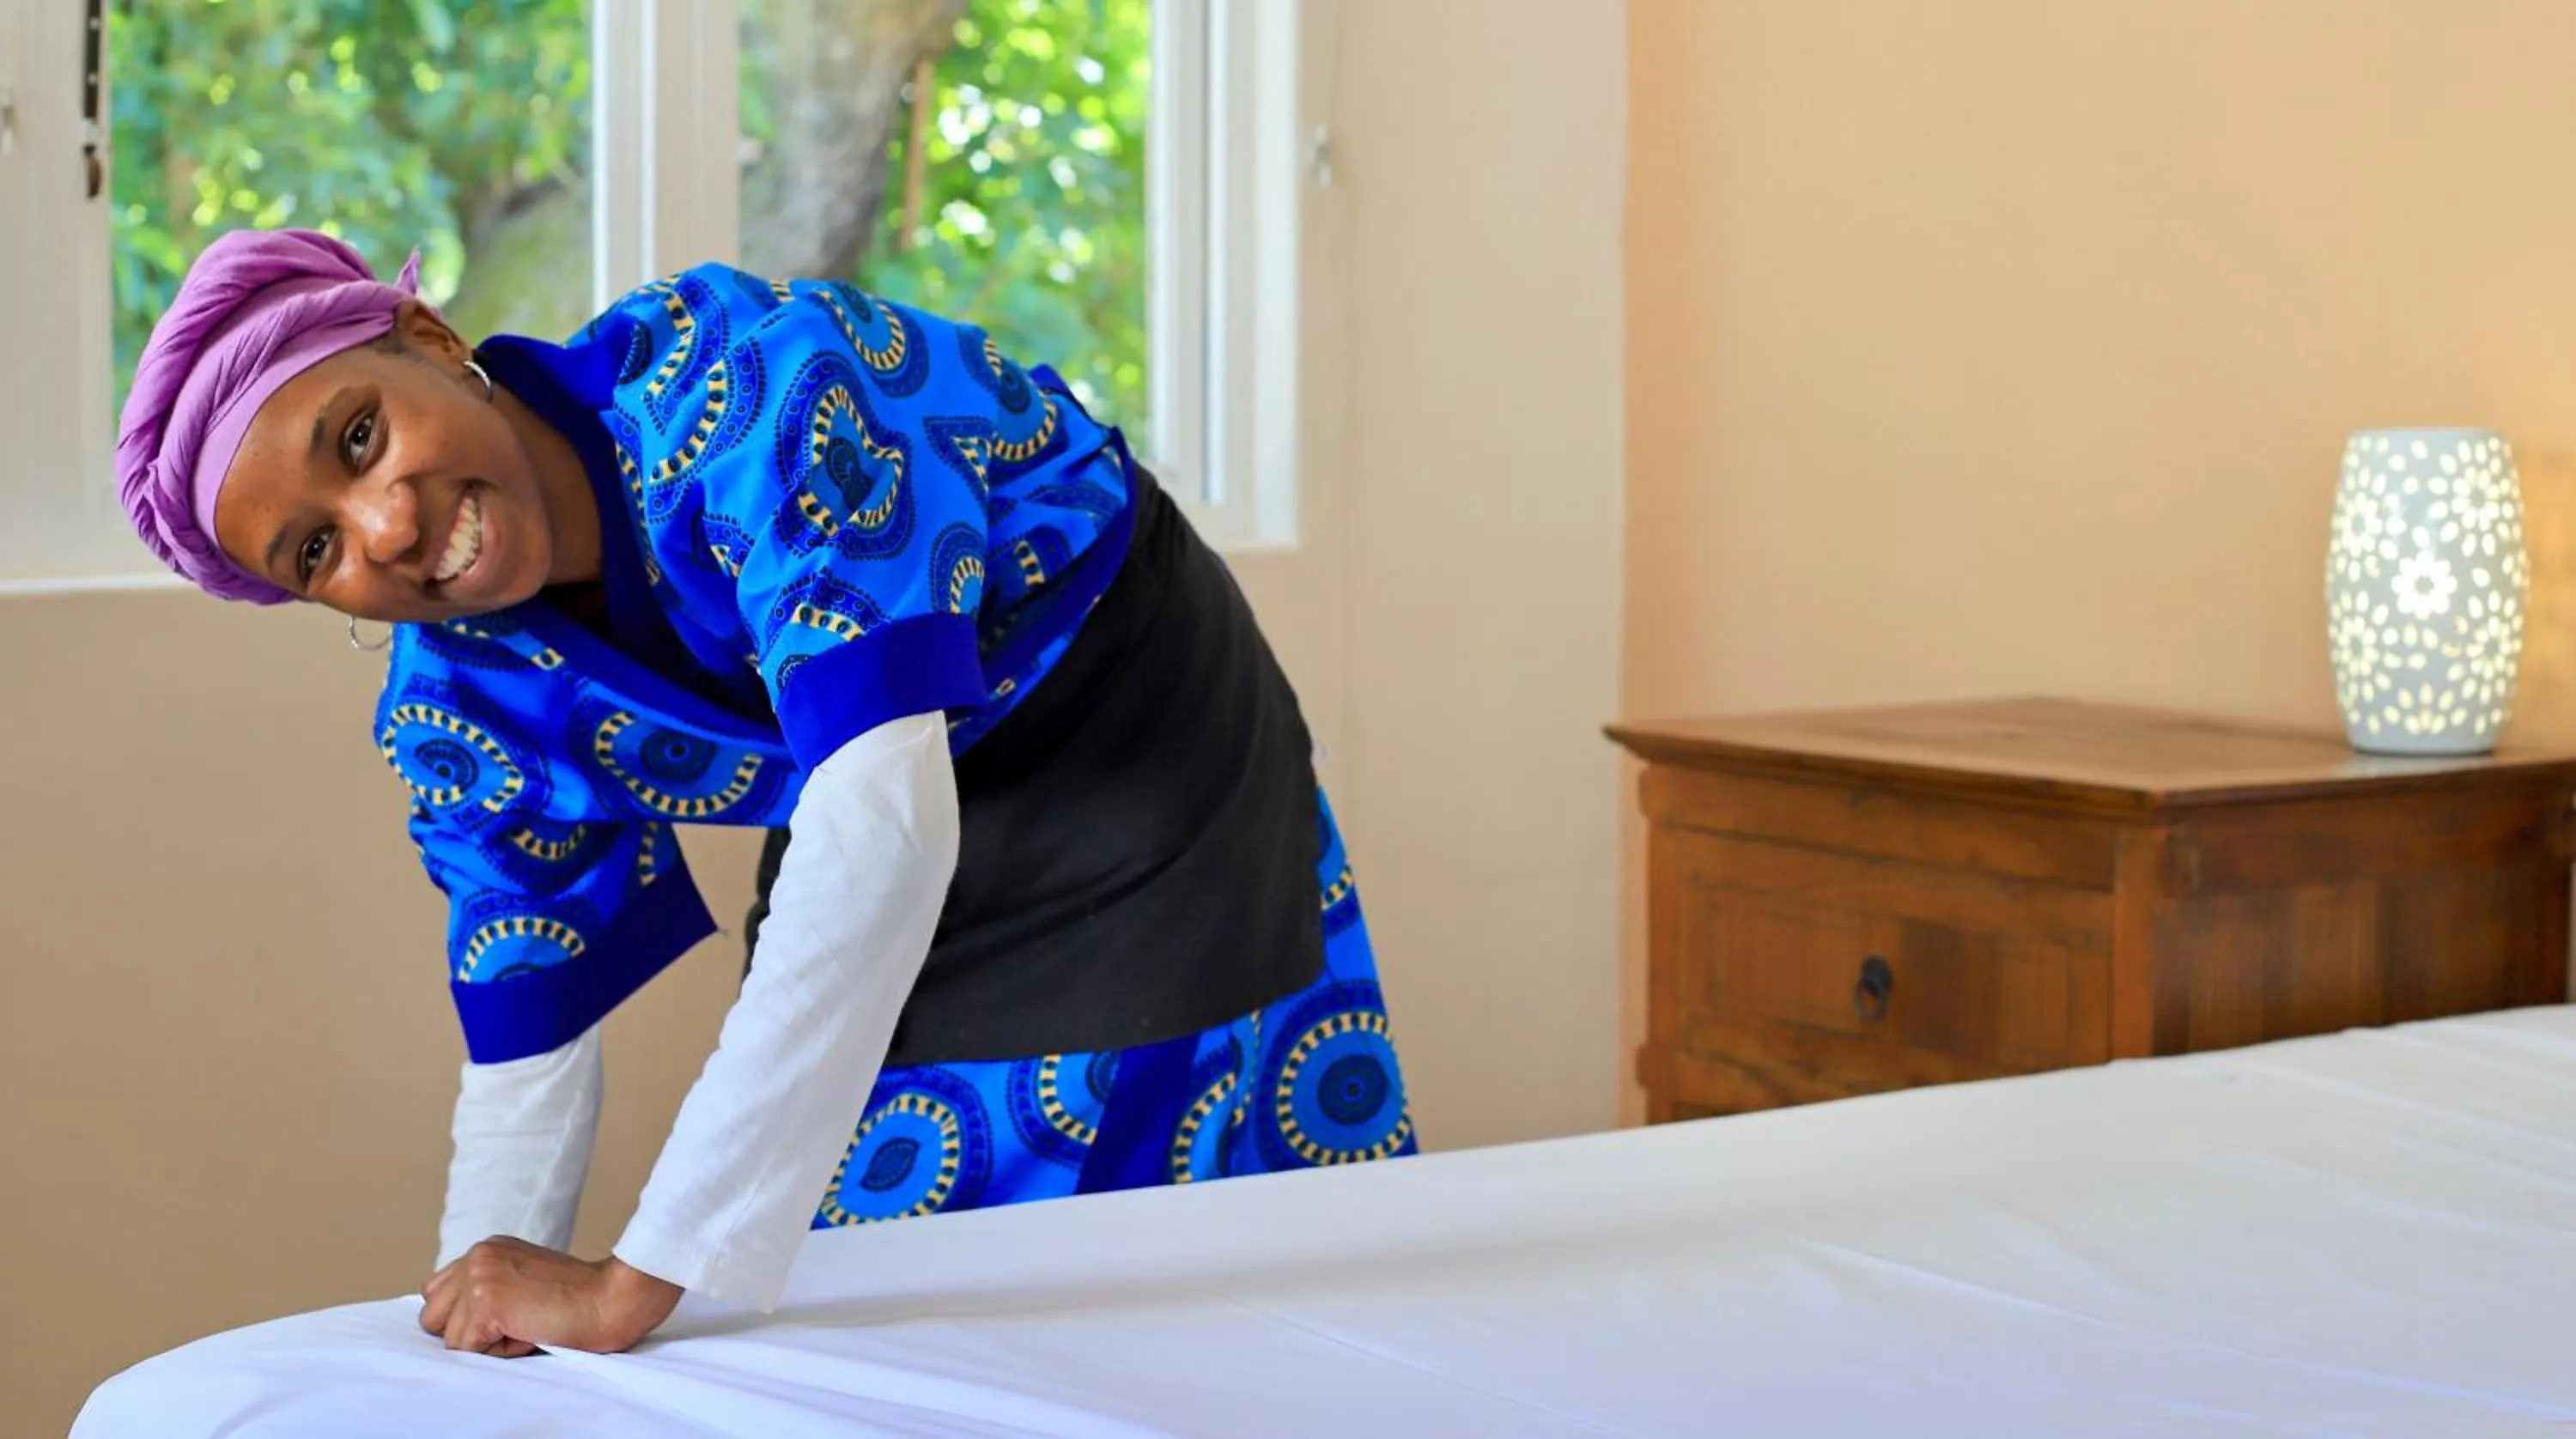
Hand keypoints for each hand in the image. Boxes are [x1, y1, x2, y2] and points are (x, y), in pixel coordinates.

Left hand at [419, 1237, 682, 1356]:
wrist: (611, 1298)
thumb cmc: (578, 1299)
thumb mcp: (524, 1279)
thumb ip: (488, 1288)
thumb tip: (454, 1325)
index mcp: (486, 1249)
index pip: (438, 1293)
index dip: (466, 1317)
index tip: (506, 1316)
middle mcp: (476, 1256)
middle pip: (431, 1316)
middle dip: (465, 1332)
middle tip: (515, 1322)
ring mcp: (478, 1277)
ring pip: (449, 1338)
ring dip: (484, 1344)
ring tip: (524, 1325)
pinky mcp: (485, 1302)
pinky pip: (469, 1351)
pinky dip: (498, 1352)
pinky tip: (529, 1331)